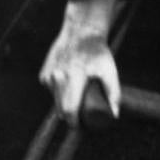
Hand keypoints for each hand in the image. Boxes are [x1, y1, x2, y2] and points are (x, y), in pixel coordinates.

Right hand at [40, 0, 120, 123]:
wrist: (81, 32)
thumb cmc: (98, 53)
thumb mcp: (109, 71)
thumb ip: (113, 93)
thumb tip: (115, 114)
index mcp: (74, 78)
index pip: (69, 108)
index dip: (74, 121)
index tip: (79, 126)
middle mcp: (57, 78)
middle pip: (60, 107)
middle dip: (70, 115)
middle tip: (81, 118)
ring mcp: (48, 76)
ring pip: (55, 99)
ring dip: (64, 103)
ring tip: (77, 99)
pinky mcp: (43, 74)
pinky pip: (51, 90)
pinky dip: (58, 92)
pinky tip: (68, 86)